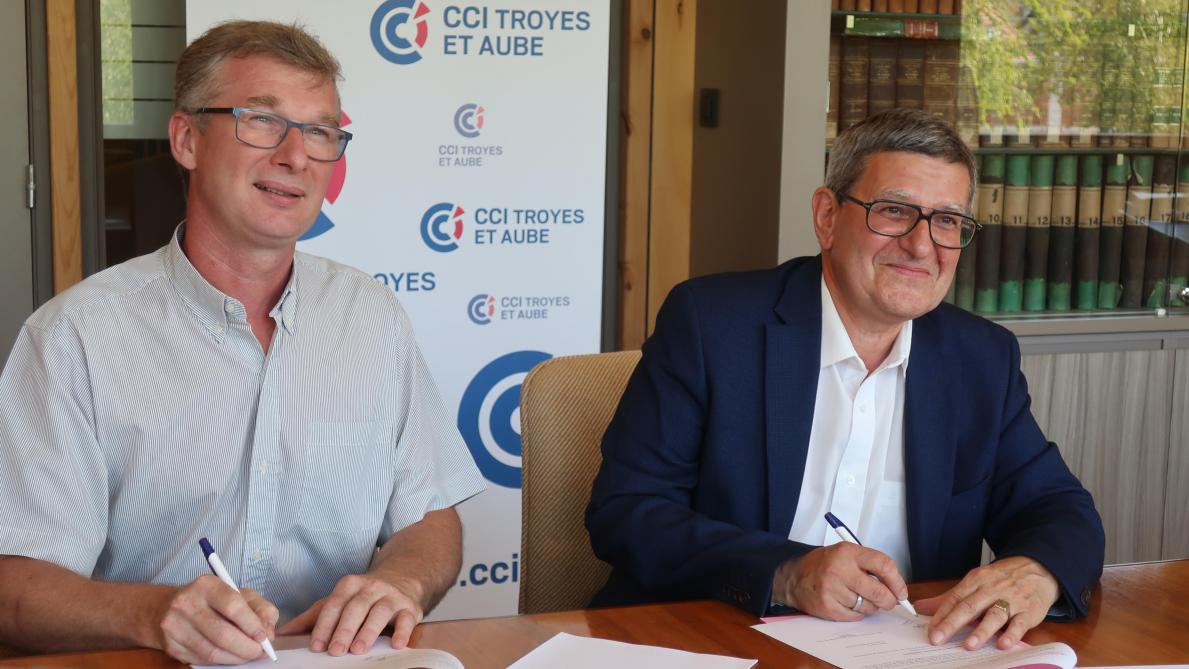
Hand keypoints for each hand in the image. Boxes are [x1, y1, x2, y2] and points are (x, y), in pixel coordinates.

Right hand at [155, 575, 278, 664]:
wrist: (166, 608)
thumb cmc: (212, 600)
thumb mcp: (240, 594)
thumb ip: (260, 609)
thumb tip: (268, 633)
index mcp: (207, 585)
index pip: (233, 606)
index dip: (252, 625)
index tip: (264, 636)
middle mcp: (187, 603)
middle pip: (222, 634)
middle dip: (247, 648)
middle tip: (260, 652)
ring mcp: (175, 626)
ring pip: (212, 652)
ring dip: (236, 658)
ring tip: (248, 655)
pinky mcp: (171, 646)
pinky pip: (202, 660)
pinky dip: (221, 661)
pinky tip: (230, 656)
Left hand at [278, 573, 423, 655]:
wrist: (401, 581)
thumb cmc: (363, 597)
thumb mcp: (339, 601)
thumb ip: (314, 616)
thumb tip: (284, 632)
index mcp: (350, 585)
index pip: (335, 604)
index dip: (325, 625)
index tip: (317, 645)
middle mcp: (371, 588)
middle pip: (356, 607)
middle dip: (345, 630)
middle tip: (336, 651)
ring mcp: (391, 597)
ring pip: (380, 612)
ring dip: (368, 631)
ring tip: (359, 649)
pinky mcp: (410, 608)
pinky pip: (406, 619)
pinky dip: (402, 631)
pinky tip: (396, 644)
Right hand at [773, 543, 908, 620]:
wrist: (794, 576)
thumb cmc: (824, 565)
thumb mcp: (845, 554)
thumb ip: (869, 566)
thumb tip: (896, 588)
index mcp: (848, 552)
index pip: (883, 565)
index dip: (897, 581)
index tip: (901, 591)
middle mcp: (839, 569)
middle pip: (878, 591)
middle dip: (889, 601)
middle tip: (889, 602)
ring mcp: (832, 589)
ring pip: (868, 607)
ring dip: (870, 607)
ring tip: (860, 599)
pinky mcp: (827, 606)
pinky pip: (855, 616)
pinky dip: (856, 613)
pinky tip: (847, 604)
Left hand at [915, 556, 1058, 649]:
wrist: (1038, 568)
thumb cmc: (1002, 579)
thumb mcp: (975, 582)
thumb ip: (949, 598)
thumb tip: (921, 608)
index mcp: (975, 581)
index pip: (954, 599)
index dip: (940, 615)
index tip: (929, 630)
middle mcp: (991, 589)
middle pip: (969, 607)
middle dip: (952, 624)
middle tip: (937, 639)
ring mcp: (1011, 600)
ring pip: (994, 615)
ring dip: (981, 630)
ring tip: (969, 645)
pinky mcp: (1029, 611)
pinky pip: (1019, 623)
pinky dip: (1011, 634)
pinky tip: (1003, 644)